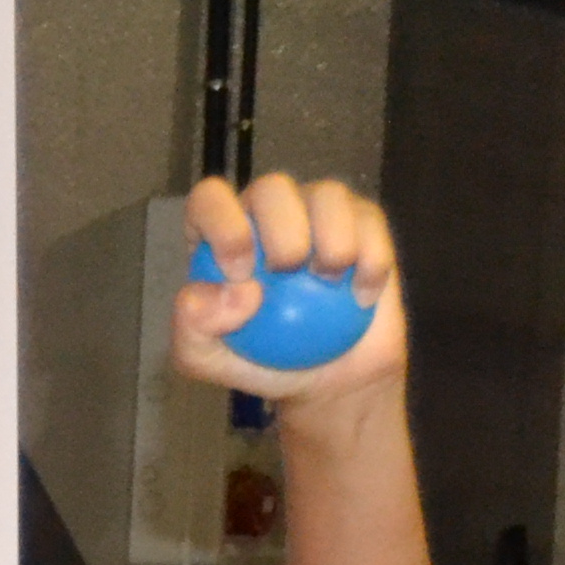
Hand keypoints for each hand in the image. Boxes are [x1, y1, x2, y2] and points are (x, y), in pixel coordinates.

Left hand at [172, 171, 404, 407]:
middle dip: (280, 229)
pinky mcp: (364, 223)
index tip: (240, 272)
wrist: (325, 376)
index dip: (223, 224)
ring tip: (328, 281)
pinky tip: (361, 296)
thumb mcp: (205, 359)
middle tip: (287, 272)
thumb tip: (235, 291)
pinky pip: (370, 222)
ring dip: (331, 240)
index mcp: (222, 233)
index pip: (210, 199)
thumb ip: (194, 327)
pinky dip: (369, 260)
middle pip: (272, 187)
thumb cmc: (258, 361)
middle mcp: (268, 213)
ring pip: (328, 194)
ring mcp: (319, 213)